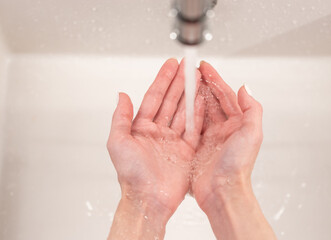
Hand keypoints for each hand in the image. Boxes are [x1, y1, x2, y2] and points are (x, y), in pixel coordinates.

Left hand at [106, 59, 203, 239]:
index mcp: (141, 128)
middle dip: (180, 82)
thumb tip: (122, 95)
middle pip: (171, 100)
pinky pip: (194, 128)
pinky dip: (199, 114)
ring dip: (191, 94)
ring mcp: (173, 140)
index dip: (163, 80)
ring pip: (184, 111)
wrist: (149, 199)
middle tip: (188, 66)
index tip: (170, 65)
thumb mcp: (118, 143)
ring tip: (198, 78)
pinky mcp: (186, 150)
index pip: (154, 97)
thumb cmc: (131, 175)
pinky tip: (203, 100)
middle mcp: (158, 132)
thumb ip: (120, 118)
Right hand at [192, 61, 262, 207]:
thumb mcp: (251, 134)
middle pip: (211, 100)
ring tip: (183, 83)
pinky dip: (184, 114)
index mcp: (237, 124)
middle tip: (190, 72)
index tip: (205, 67)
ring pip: (199, 110)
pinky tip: (178, 105)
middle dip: (201, 84)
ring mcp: (209, 137)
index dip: (215, 79)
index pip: (226, 95)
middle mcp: (223, 129)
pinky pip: (190, 125)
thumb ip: (252, 110)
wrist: (222, 192)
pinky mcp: (196, 147)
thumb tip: (246, 88)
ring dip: (192, 96)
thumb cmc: (238, 166)